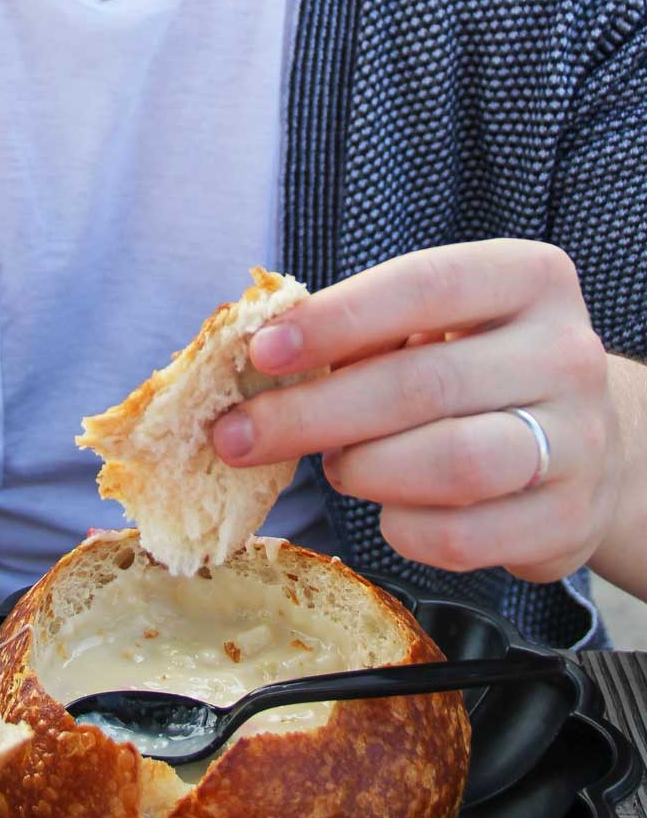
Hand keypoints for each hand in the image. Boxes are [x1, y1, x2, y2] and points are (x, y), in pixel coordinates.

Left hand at [213, 240, 618, 584]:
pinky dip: (401, 529)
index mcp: (526, 280)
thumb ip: (363, 337)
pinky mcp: (569, 520)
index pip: (424, 286)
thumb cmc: (474, 376)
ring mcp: (579, 441)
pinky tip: (388, 510)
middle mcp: (565, 353)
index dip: (335, 321)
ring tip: (336, 468)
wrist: (581, 448)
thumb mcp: (434, 330)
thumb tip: (258, 365)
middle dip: (312, 414)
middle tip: (236, 437)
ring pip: (452, 464)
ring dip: (364, 470)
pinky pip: (461, 537)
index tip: (261, 353)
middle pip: (423, 385)